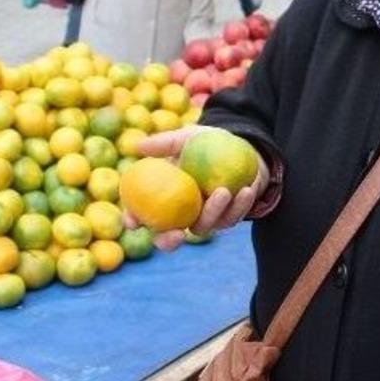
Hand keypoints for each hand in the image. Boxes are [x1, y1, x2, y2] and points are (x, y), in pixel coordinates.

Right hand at [123, 127, 270, 250]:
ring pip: (204, 227)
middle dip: (168, 242)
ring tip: (224, 191)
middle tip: (177, 235)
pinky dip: (240, 205)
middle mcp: (179, 214)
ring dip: (214, 212)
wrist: (240, 148)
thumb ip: (166, 142)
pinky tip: (246, 190)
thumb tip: (138, 145)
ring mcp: (204, 218)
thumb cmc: (206, 143)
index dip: (132, 220)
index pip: (140, 213)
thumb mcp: (187, 138)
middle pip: (166, 238)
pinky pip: (232, 217)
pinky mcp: (228, 218)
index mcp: (162, 197)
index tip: (134, 222)